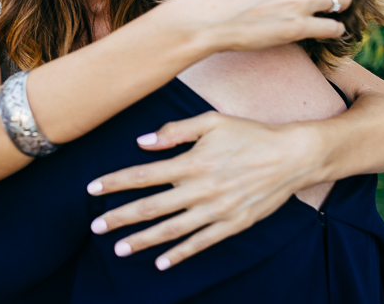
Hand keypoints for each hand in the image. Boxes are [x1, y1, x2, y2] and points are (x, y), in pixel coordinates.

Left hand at [87, 112, 321, 269]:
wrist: (292, 156)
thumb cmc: (248, 134)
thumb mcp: (210, 121)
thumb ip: (174, 131)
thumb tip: (142, 142)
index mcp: (191, 162)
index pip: (143, 175)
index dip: (114, 182)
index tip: (92, 189)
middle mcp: (200, 189)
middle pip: (151, 207)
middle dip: (120, 217)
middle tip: (95, 226)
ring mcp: (217, 210)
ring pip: (171, 230)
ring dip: (142, 240)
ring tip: (119, 248)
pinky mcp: (233, 225)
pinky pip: (200, 243)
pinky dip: (179, 254)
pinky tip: (160, 263)